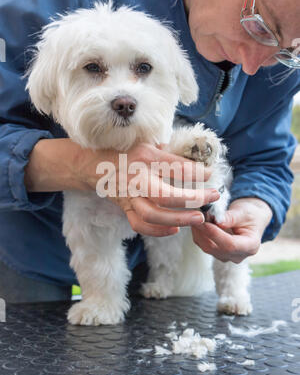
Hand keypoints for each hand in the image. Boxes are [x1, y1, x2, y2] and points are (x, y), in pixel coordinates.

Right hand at [25, 138, 219, 236]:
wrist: (94, 164)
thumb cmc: (126, 151)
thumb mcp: (147, 143)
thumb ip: (168, 152)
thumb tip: (195, 161)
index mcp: (146, 157)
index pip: (177, 166)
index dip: (198, 172)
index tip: (211, 173)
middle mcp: (137, 178)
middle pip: (166, 195)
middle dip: (192, 198)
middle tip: (212, 196)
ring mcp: (130, 196)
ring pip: (153, 215)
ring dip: (178, 219)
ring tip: (198, 218)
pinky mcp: (125, 208)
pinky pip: (141, 225)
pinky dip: (158, 231)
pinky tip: (174, 230)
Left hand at [191, 198, 272, 262]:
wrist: (249, 220)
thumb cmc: (249, 215)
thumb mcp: (244, 212)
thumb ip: (231, 217)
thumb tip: (218, 221)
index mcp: (251, 246)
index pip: (230, 245)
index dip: (215, 234)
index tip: (204, 222)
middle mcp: (238, 255)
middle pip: (216, 248)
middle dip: (203, 231)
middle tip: (195, 216)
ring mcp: (226, 256)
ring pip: (206, 247)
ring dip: (198, 232)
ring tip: (196, 216)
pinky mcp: (216, 253)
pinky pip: (203, 245)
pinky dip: (198, 233)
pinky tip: (196, 222)